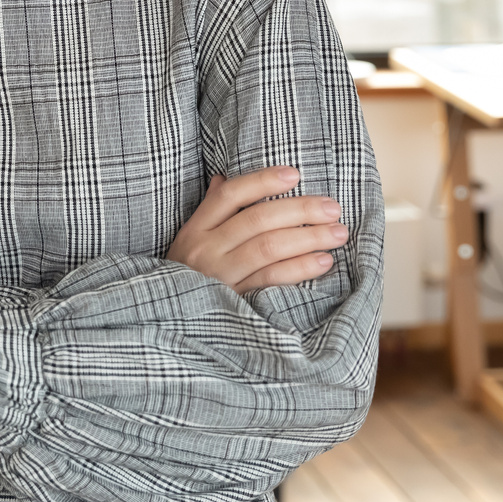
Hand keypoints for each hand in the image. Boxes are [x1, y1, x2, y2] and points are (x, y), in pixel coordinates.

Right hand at [166, 166, 345, 293]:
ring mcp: (219, 277)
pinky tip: (324, 262)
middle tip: (332, 208)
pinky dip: (301, 268)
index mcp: (195, 229)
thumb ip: (210, 211)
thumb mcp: (189, 242)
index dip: (263, 181)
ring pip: (268, 248)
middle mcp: (205, 250)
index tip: (295, 174)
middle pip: (257, 220)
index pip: (230, 195)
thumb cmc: (186, 277)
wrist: (164, 327)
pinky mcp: (234, 302)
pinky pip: (272, 280)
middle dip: (300, 210)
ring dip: (309, 238)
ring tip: (337, 233)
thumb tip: (223, 178)